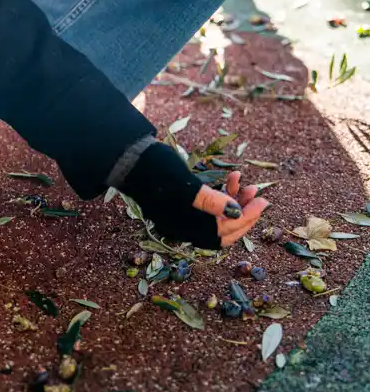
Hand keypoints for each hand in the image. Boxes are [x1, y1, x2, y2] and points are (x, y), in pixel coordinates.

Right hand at [122, 142, 267, 249]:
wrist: (129, 158)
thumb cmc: (156, 171)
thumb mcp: (186, 186)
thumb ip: (212, 201)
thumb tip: (237, 214)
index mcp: (185, 228)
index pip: (223, 233)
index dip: (246, 220)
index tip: (262, 203)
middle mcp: (185, 227)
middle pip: (223, 228)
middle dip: (244, 212)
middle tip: (259, 196)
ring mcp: (183, 215)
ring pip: (217, 215)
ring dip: (235, 201)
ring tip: (246, 183)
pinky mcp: (182, 202)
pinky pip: (209, 205)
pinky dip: (222, 194)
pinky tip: (230, 178)